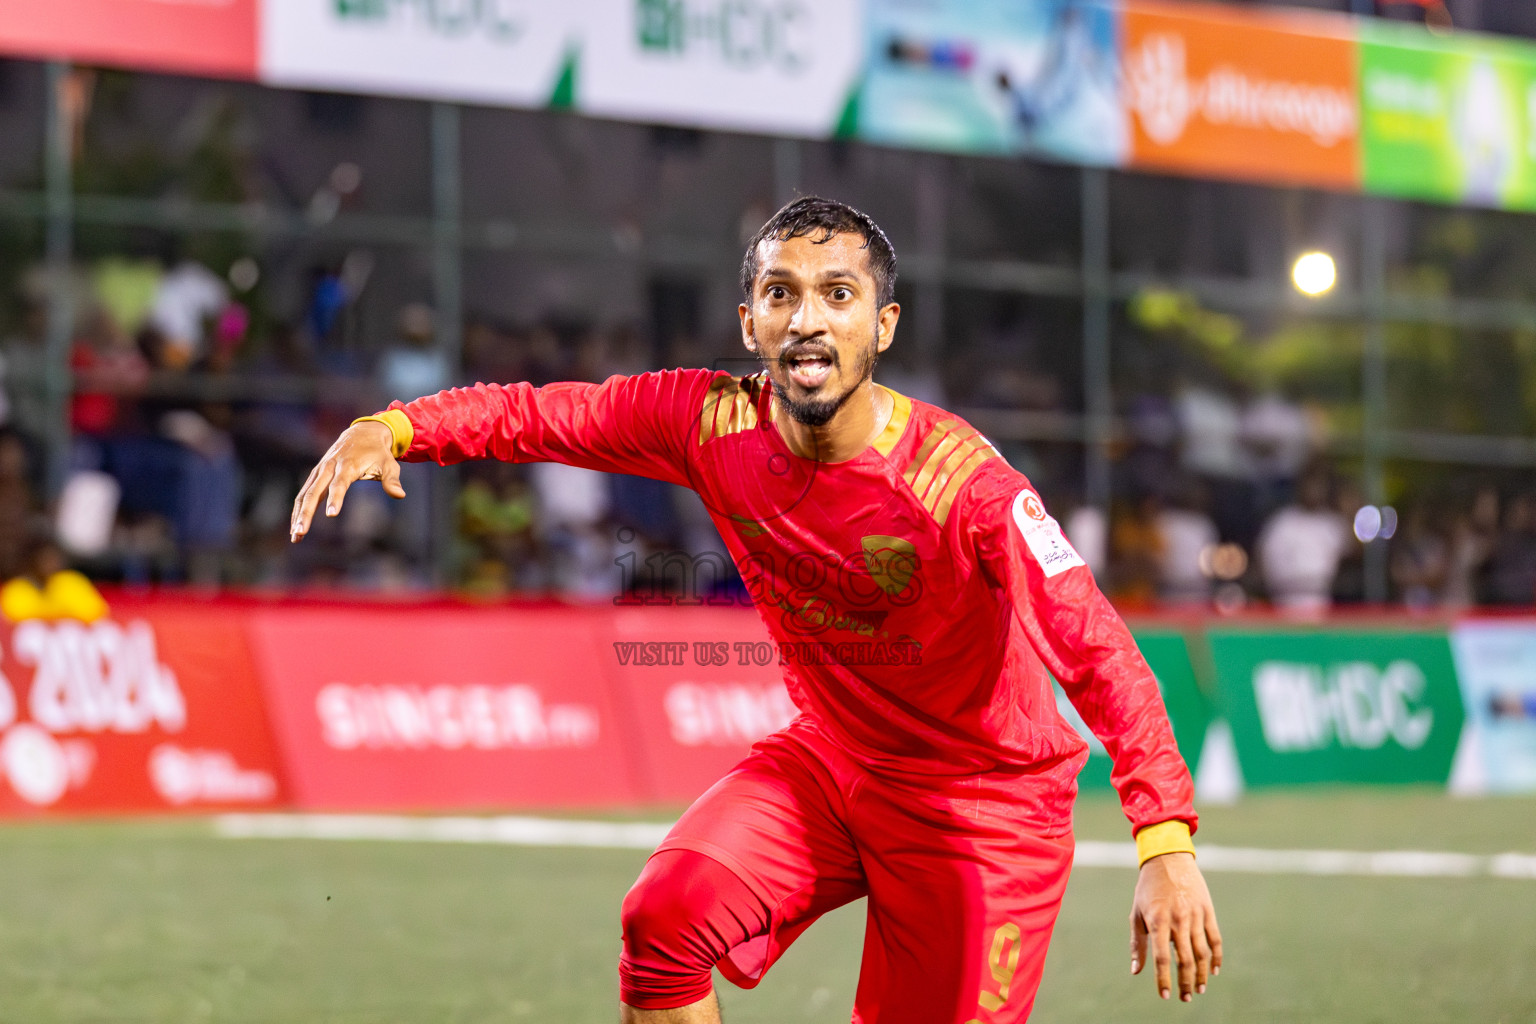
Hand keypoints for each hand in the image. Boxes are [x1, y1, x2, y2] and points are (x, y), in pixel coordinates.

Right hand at [290, 420, 404, 540]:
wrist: (362, 432)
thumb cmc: (378, 452)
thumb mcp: (389, 464)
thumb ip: (391, 480)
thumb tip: (400, 495)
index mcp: (348, 465)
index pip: (339, 484)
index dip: (335, 499)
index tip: (331, 515)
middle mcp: (329, 467)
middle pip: (315, 491)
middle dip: (307, 512)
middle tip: (301, 532)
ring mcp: (320, 470)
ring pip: (305, 494)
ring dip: (298, 514)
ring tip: (296, 537)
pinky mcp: (316, 474)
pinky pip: (304, 493)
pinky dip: (299, 509)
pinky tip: (296, 527)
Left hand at [1130, 851, 1221, 1002]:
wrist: (1168, 859)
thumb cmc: (1147, 889)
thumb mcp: (1136, 913)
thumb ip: (1138, 943)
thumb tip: (1136, 971)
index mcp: (1157, 921)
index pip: (1161, 957)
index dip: (1164, 979)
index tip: (1166, 995)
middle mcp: (1178, 920)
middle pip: (1185, 959)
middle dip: (1185, 982)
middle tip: (1185, 998)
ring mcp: (1195, 915)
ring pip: (1202, 953)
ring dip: (1201, 974)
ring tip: (1199, 989)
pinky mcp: (1207, 911)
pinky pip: (1215, 939)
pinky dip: (1216, 957)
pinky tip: (1214, 971)